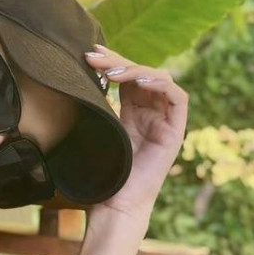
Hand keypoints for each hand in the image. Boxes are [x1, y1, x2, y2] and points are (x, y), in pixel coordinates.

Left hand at [83, 44, 187, 219]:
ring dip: (136, 70)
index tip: (90, 53)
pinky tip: (138, 81)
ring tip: (112, 71)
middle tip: (93, 58)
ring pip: (160, 80)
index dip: (112, 60)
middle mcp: (151, 111)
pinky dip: (160, 85)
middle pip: (142, 73)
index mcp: (133, 110)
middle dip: (118, 61)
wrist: (115, 201)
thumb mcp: (96, 129)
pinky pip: (178, 98)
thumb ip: (95, 104)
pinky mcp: (176, 130)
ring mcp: (165, 120)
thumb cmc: (103, 170)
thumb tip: (75, 76)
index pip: (127, 75)